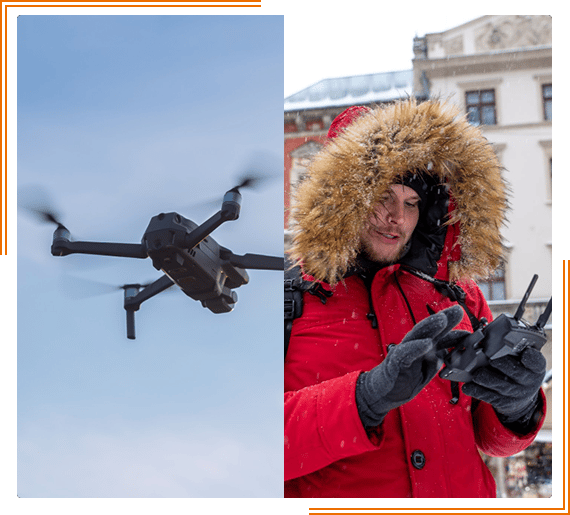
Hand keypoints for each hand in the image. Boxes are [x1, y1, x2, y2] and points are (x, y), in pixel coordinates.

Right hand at [356, 305, 464, 427]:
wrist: (382, 392)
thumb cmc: (404, 379)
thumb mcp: (427, 369)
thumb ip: (438, 359)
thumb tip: (452, 350)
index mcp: (423, 348)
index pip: (439, 336)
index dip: (453, 329)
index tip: (468, 323)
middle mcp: (414, 346)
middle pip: (429, 329)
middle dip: (444, 319)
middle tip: (458, 310)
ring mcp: (404, 352)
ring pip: (417, 336)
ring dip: (429, 327)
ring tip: (442, 319)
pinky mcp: (395, 363)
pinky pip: (406, 354)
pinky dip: (416, 348)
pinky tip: (426, 344)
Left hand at [462, 346, 545, 430]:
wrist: (520, 395)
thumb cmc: (517, 369)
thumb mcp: (521, 359)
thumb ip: (512, 349)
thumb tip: (488, 335)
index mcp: (534, 367)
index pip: (536, 362)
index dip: (531, 358)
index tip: (525, 353)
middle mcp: (528, 381)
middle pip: (517, 373)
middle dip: (502, 365)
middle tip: (491, 359)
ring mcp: (516, 393)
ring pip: (501, 385)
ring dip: (486, 378)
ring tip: (476, 373)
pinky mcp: (503, 402)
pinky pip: (489, 397)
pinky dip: (476, 390)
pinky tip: (468, 386)